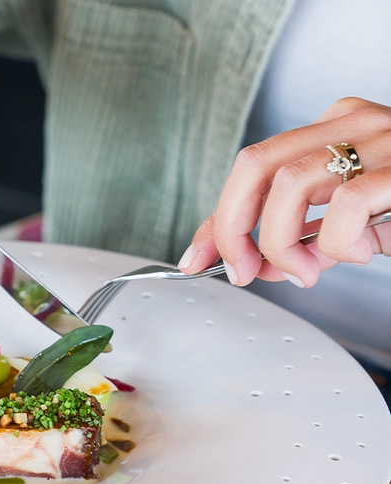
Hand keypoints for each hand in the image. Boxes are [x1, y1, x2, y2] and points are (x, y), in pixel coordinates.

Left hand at [179, 97, 390, 286]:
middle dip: (230, 228)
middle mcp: (353, 125)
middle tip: (241, 271)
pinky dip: (337, 243)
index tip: (197, 258)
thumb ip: (314, 235)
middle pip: (254, 165)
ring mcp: (379, 141)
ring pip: (288, 184)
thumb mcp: (362, 216)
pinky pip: (346, 206)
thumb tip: (266, 266)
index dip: (218, 219)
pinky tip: (356, 254)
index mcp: (336, 128)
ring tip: (303, 272)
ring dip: (279, 243)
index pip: (254, 167)